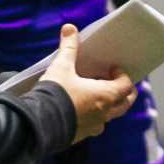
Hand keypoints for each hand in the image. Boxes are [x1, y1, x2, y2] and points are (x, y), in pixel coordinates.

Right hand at [40, 23, 136, 141]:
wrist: (38, 123)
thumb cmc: (54, 93)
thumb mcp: (61, 67)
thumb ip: (68, 48)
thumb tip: (70, 28)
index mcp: (105, 95)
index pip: (126, 85)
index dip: (122, 75)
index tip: (113, 68)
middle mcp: (104, 113)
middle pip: (124, 103)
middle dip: (124, 93)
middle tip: (116, 83)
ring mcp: (93, 126)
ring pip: (109, 116)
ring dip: (108, 105)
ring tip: (97, 95)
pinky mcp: (81, 136)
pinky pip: (94, 126)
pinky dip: (93, 117)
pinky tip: (81, 110)